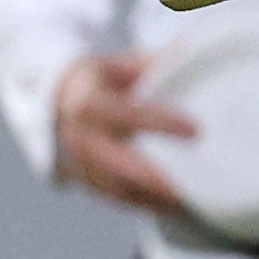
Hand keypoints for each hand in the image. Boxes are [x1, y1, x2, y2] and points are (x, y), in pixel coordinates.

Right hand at [52, 51, 194, 213]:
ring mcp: (78, 161)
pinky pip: (114, 198)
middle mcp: (78, 135)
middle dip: (154, 176)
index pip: (124, 113)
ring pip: (114, 187)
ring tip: (190, 200)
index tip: (195, 130)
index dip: (158, 122)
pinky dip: (144, 204)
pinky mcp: (85, 178)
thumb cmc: (104, 79)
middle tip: (192, 185)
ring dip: (151, 197)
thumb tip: (192, 51)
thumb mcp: (123, 63)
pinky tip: (173, 206)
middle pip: (115, 163)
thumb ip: (155, 62)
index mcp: (87, 101)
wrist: (62, 97)